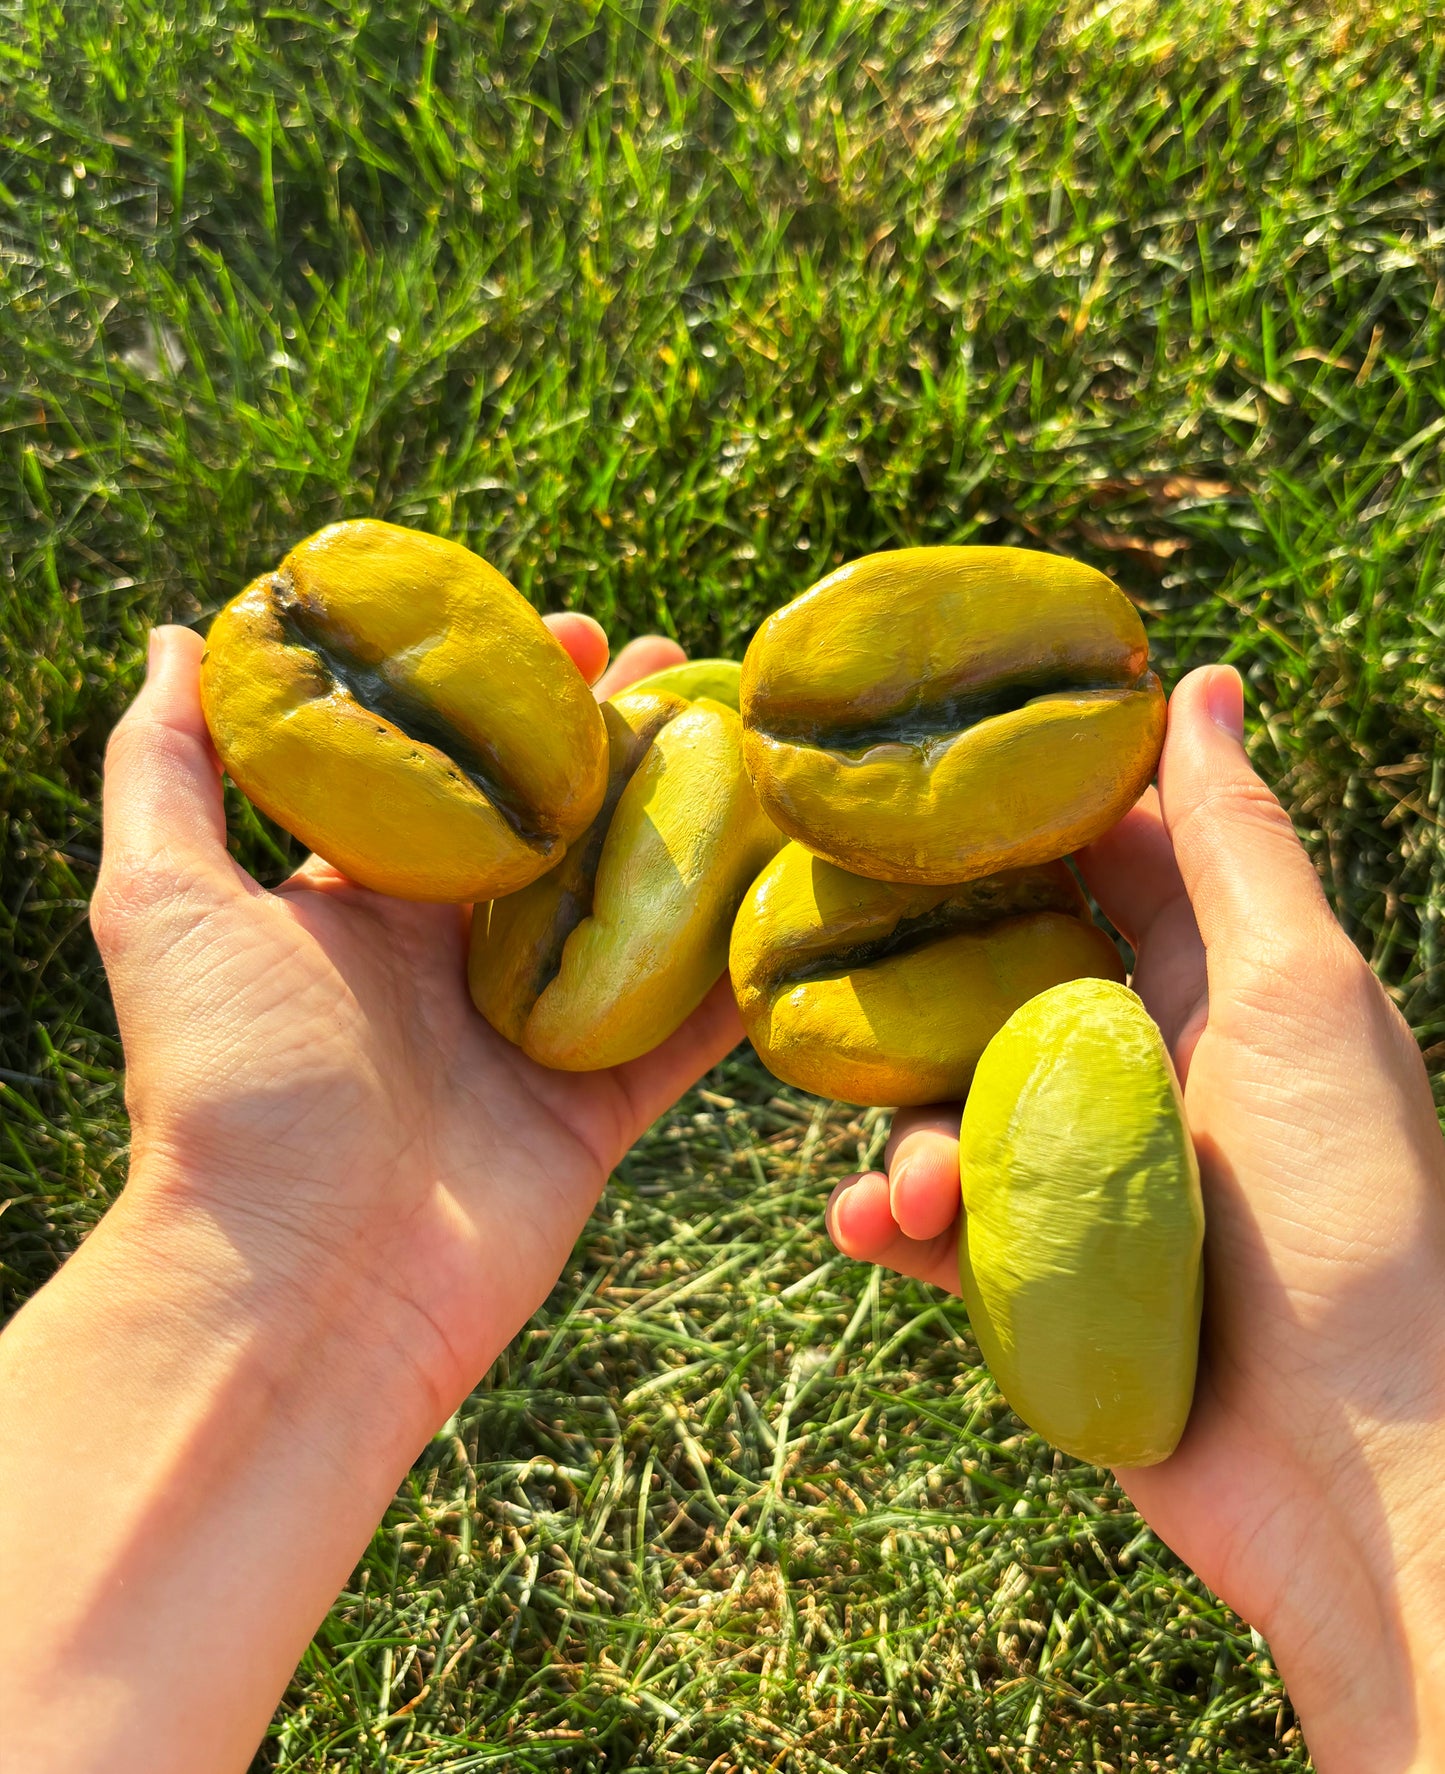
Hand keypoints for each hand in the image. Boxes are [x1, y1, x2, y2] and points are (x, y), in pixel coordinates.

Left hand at [1, 614, 739, 1773]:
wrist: (296, 1283)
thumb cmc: (226, 1080)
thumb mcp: (162, 899)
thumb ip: (167, 766)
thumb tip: (185, 639)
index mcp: (364, 906)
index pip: (452, 775)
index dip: (509, 699)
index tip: (572, 629)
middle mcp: (451, 963)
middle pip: (556, 830)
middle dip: (618, 746)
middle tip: (686, 668)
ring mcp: (531, 1036)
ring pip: (633, 913)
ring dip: (691, 830)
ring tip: (753, 742)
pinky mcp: (596, 1110)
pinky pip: (684, 1025)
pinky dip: (735, 964)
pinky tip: (793, 881)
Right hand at [825, 666, 1444, 1770]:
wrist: (1357, 1471)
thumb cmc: (1351, 1214)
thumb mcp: (1301, 996)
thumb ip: (1239, 844)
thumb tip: (1206, 680)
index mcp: (1219, 989)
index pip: (1109, 862)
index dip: (1022, 813)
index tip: (918, 772)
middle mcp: (1150, 1067)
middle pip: (999, 981)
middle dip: (925, 984)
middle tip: (834, 959)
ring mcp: (1089, 1175)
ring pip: (951, 1105)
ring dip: (909, 1133)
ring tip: (915, 1188)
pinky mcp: (1043, 1275)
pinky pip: (940, 1226)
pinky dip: (895, 1221)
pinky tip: (869, 1232)